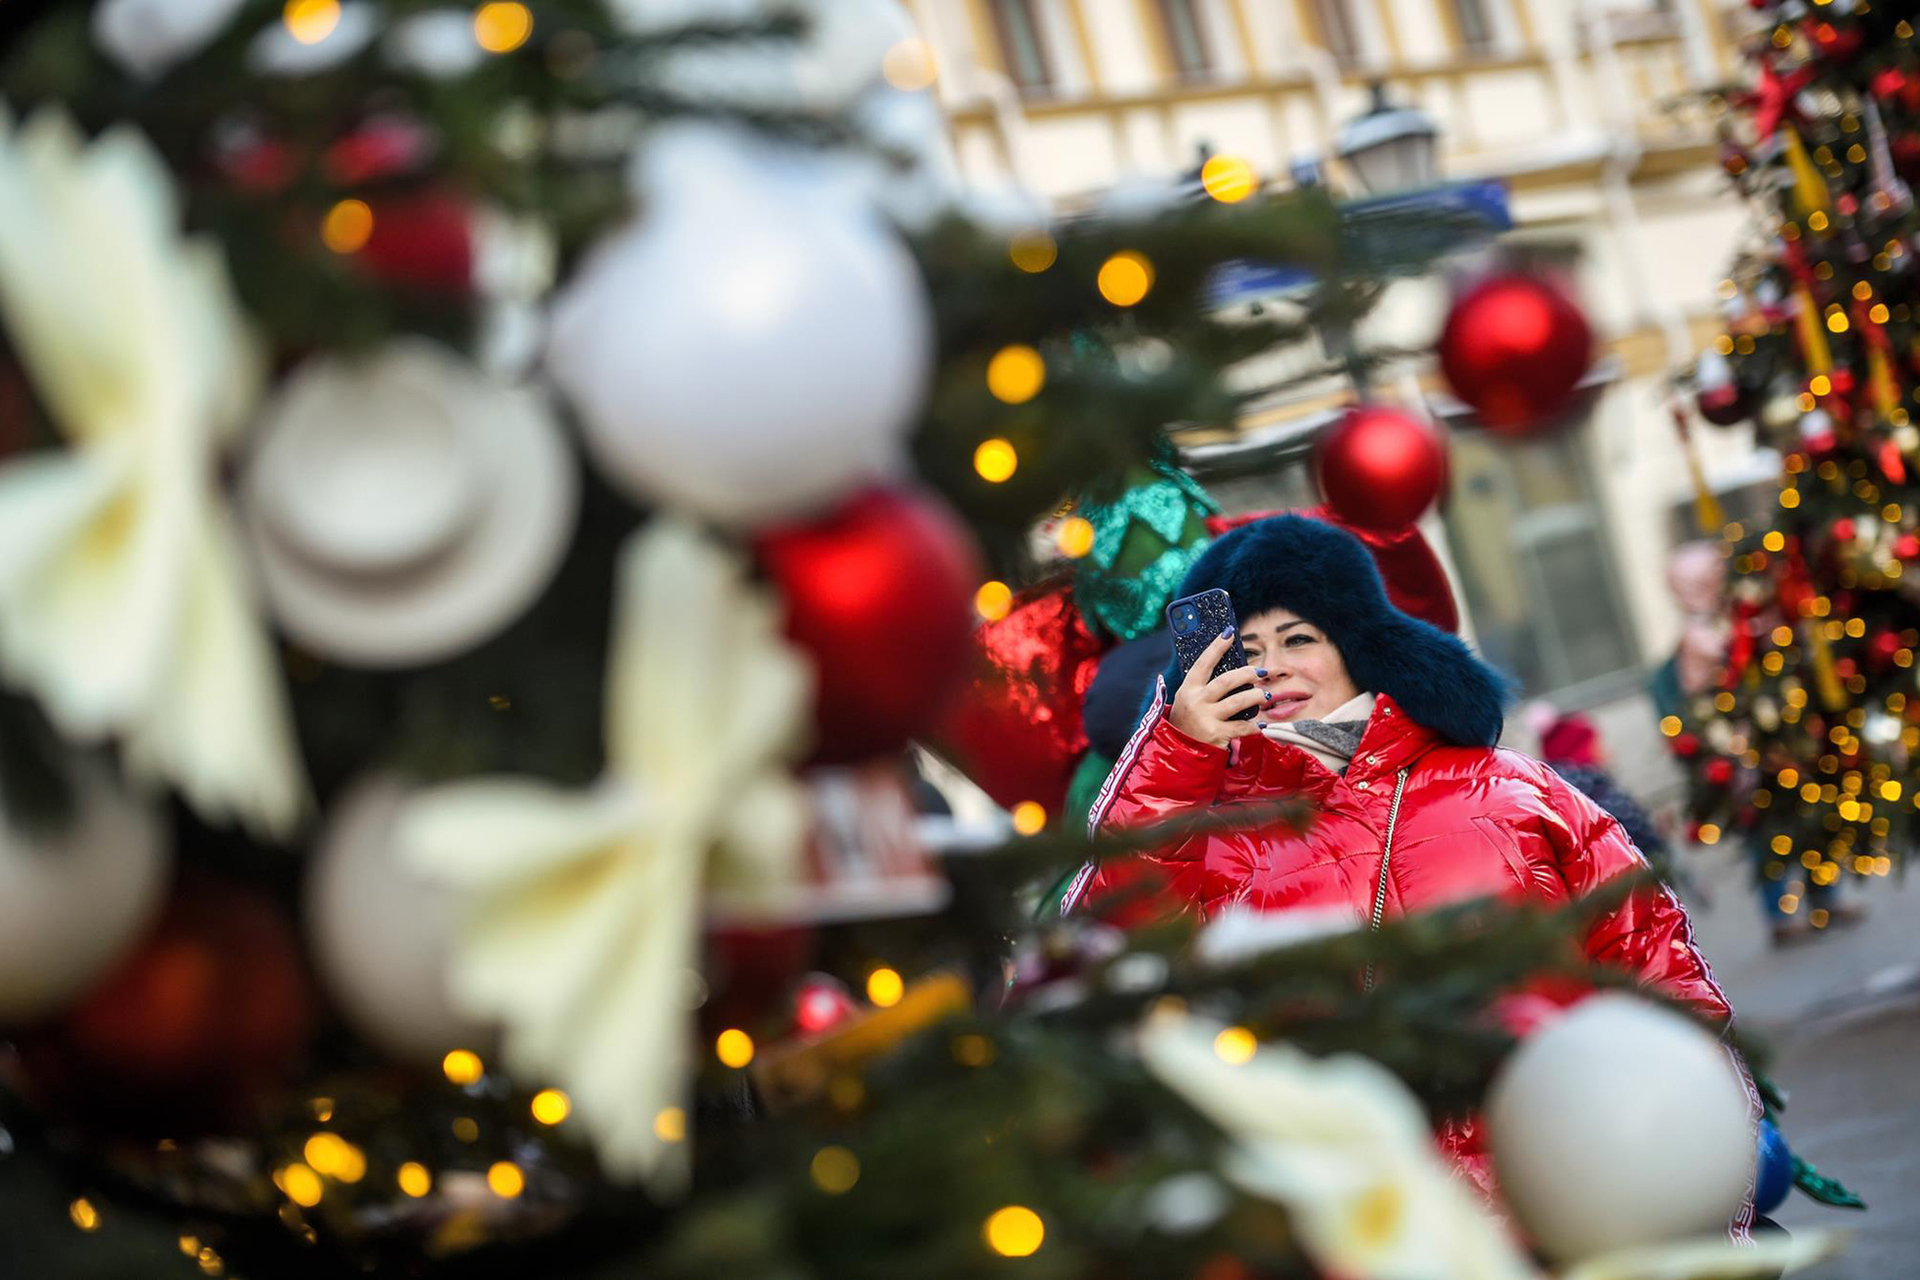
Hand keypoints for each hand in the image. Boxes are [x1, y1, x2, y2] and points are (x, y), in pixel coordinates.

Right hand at [1166, 629, 1268, 747]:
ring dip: (1256, 697)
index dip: (1216, 647)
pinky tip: (1260, 725)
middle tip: (1261, 672)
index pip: (1203, 663)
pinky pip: (1243, 726)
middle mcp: (1196, 702)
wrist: (1178, 754)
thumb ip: (1202, 689)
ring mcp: (1206, 718)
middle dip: (1247, 673)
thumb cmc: (1187, 725)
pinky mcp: (1217, 735)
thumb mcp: (1187, 703)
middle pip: (1226, 681)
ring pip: (1239, 701)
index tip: (1229, 633)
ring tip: (1266, 696)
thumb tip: (1231, 672)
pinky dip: (1255, 726)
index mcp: (1187, 690)